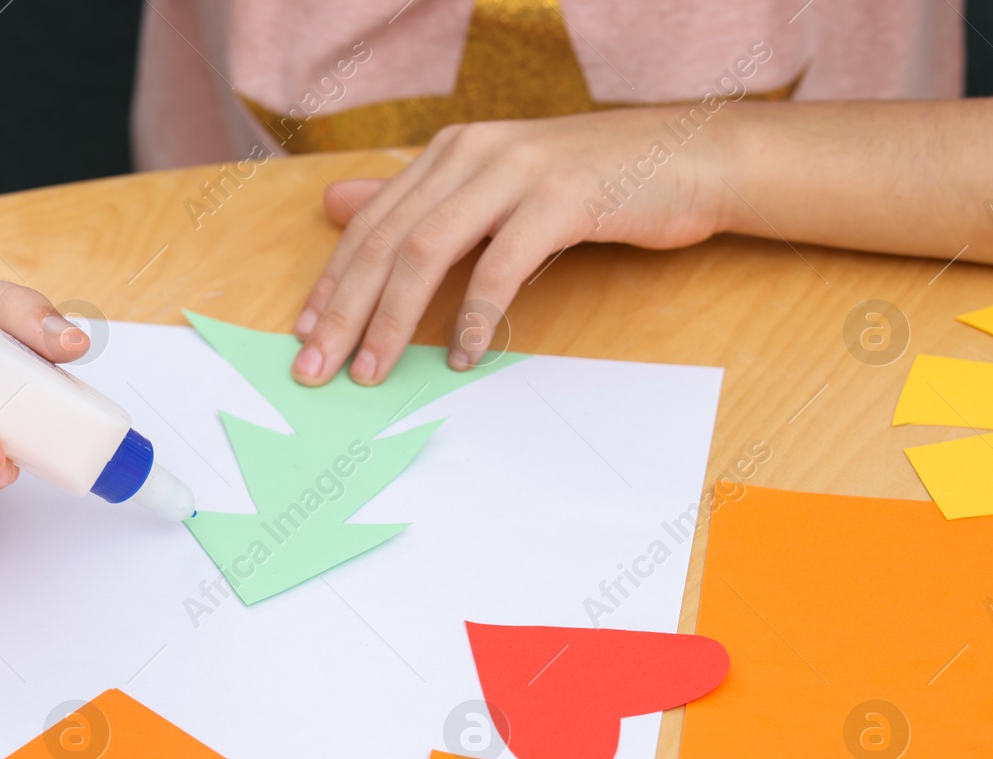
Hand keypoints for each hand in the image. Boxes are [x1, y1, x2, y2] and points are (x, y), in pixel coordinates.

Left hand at [290, 111, 731, 384]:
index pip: (371, 223)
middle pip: (386, 240)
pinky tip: (464, 357)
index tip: (303, 335)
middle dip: (344, 310)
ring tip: (373, 372)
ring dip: (394, 320)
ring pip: (428, 251)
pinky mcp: (562, 198)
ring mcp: (516, 171)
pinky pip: (501, 264)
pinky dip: (476, 315)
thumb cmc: (589, 184)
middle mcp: (472, 153)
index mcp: (450, 152)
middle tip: (316, 369)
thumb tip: (334, 205)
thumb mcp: (492, 186)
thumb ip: (417, 200)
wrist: (690, 157)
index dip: (332, 281)